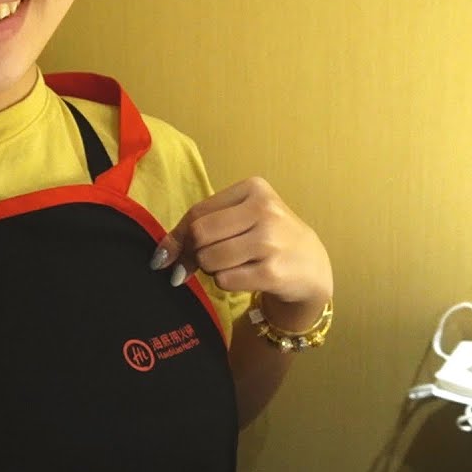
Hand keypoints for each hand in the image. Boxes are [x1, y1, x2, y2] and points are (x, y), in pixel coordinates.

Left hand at [152, 177, 332, 330]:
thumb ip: (200, 228)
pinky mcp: (273, 272)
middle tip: (206, 262)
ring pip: (210, 259)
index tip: (168, 256)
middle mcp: (264, 210)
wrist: (312, 265)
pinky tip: (243, 277)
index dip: (178, 237)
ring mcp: (271, 241)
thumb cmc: (269, 238)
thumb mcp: (240, 220)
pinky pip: (225, 280)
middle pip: (200, 234)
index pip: (198, 212)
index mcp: (254, 188)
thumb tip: (159, 258)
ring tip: (232, 266)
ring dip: (211, 270)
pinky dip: (225, 283)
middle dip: (195, 254)